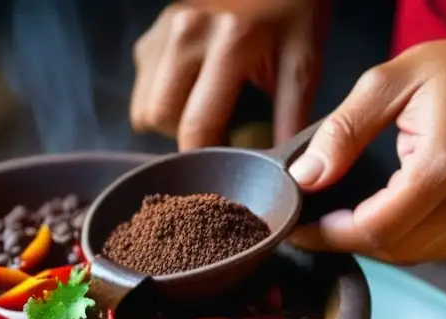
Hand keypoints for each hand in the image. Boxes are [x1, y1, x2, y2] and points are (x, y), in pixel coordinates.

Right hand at [131, 1, 329, 149]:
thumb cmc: (293, 15)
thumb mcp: (302, 63)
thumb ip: (291, 119)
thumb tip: (284, 176)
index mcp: (228, 41)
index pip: (196, 127)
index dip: (209, 158)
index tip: (228, 164)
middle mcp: (186, 31)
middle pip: (159, 119)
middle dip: (184, 136)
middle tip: (217, 131)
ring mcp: (163, 29)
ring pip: (144, 106)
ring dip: (171, 119)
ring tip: (206, 108)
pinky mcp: (152, 32)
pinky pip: (143, 87)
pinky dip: (164, 97)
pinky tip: (194, 86)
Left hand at [289, 33, 445, 263]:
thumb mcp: (392, 81)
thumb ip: (344, 129)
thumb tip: (306, 176)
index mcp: (443, 166)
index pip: (374, 227)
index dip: (329, 236)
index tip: (297, 227)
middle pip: (387, 248)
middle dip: (341, 240)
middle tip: (311, 221)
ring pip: (404, 256)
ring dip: (367, 243)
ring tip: (339, 218)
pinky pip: (425, 252)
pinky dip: (394, 242)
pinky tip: (377, 219)